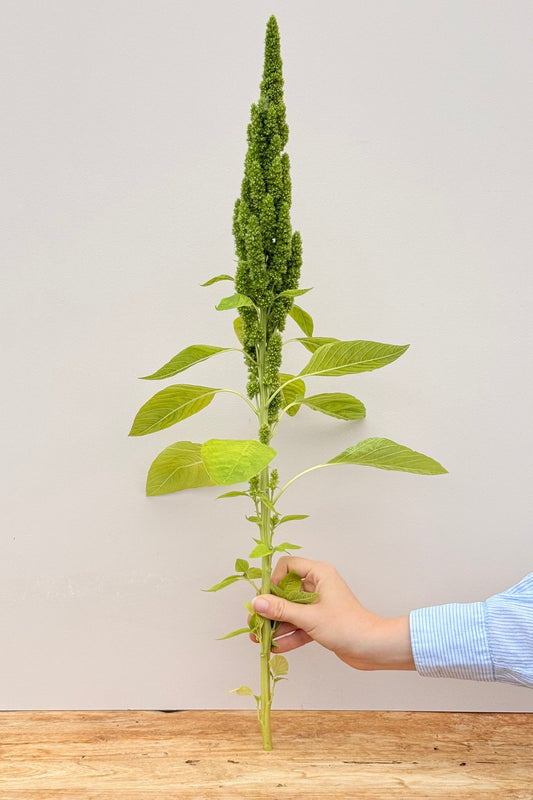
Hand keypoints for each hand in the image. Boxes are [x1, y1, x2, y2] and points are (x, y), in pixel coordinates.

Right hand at [251, 556, 414, 671]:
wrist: (372, 648)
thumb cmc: (346, 626)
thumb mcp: (309, 617)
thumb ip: (280, 610)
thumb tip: (256, 603)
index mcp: (319, 574)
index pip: (288, 566)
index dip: (274, 580)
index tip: (264, 599)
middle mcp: (318, 585)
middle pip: (286, 591)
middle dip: (270, 608)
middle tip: (254, 622)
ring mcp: (319, 604)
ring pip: (291, 611)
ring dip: (277, 624)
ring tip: (260, 639)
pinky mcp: (321, 622)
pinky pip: (300, 625)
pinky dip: (289, 635)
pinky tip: (276, 647)